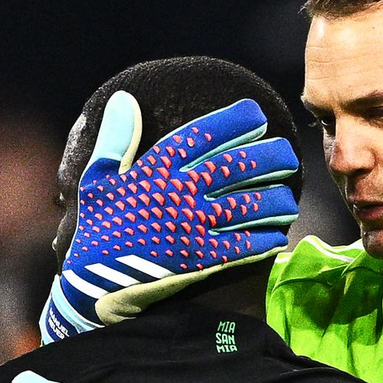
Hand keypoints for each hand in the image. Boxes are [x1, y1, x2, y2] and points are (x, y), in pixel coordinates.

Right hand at [40, 90, 298, 342]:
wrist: (93, 284)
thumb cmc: (95, 230)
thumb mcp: (97, 181)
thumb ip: (116, 140)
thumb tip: (124, 98)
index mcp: (156, 170)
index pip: (202, 135)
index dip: (234, 122)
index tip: (256, 116)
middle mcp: (179, 193)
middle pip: (234, 166)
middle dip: (267, 156)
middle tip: (287, 154)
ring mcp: (192, 226)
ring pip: (246, 204)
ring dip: (274, 199)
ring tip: (289, 197)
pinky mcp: (200, 258)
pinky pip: (242, 245)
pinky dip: (264, 240)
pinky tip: (278, 236)